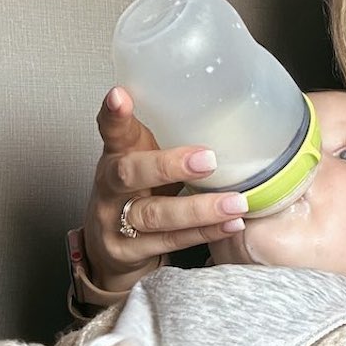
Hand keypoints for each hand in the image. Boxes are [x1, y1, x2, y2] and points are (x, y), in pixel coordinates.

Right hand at [82, 86, 246, 293]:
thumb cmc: (137, 191)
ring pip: (154, 214)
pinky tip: (230, 224)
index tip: (120, 95)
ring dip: (198, 209)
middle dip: (168, 165)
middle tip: (207, 159)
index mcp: (116, 155)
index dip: (114, 114)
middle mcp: (109, 187)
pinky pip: (169, 241)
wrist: (109, 245)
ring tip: (235, 202)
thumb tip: (224, 111)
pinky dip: (203, 233)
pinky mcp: (128, 251)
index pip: (111, 130)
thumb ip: (166, 137)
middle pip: (129, 173)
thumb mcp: (142, 159)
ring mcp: (115, 221)